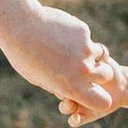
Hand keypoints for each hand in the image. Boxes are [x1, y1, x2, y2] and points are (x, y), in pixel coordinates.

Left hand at [2, 4, 120, 117]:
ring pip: (98, 53)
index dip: (100, 97)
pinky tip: (59, 31)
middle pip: (106, 75)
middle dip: (99, 71)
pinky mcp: (84, 31)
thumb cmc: (23, 55)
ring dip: (89, 52)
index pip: (102, 101)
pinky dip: (77, 35)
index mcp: (72, 87)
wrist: (21, 26)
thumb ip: (58, 85)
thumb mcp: (38, 78)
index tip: (92, 90)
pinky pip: (86, 36)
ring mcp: (86, 49)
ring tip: (67, 46)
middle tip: (84, 65)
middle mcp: (83, 70)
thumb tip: (69, 87)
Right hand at [60, 51, 127, 127]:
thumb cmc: (107, 65)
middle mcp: (70, 90)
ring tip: (70, 104)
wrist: (122, 82)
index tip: (60, 74)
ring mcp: (76, 104)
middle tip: (63, 90)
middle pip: (58, 93)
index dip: (57, 78)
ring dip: (66, 107)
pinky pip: (75, 121)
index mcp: (69, 76)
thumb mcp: (96, 57)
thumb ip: (87, 53)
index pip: (56, 78)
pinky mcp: (85, 116)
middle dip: (59, 93)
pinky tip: (76, 117)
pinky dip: (74, 120)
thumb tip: (79, 42)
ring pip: (65, 107)